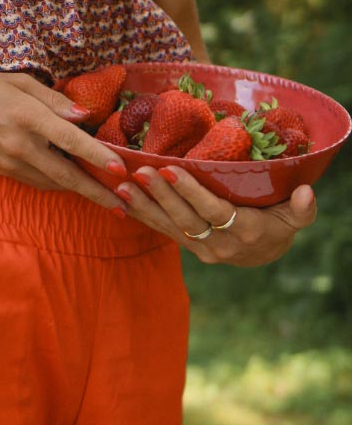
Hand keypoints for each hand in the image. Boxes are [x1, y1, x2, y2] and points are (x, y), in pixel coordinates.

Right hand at [0, 71, 127, 209]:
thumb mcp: (20, 82)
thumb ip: (54, 100)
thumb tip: (84, 116)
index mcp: (27, 117)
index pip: (70, 140)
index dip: (97, 156)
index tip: (119, 169)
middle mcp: (20, 145)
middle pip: (66, 175)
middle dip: (96, 192)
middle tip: (123, 205)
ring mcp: (11, 163)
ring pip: (54, 183)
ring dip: (81, 191)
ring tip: (107, 197)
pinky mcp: (4, 172)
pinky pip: (38, 182)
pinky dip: (59, 185)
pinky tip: (75, 183)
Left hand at [113, 166, 316, 266]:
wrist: (263, 254)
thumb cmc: (279, 224)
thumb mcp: (295, 219)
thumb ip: (301, 209)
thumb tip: (305, 192)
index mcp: (245, 231)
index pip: (214, 211)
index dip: (191, 192)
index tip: (171, 170)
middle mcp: (219, 243)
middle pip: (185, 218)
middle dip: (160, 195)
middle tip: (139, 172)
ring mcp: (199, 247)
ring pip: (168, 225)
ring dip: (143, 205)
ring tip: (121, 186)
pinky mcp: (186, 245)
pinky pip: (161, 229)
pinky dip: (140, 214)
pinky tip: (119, 200)